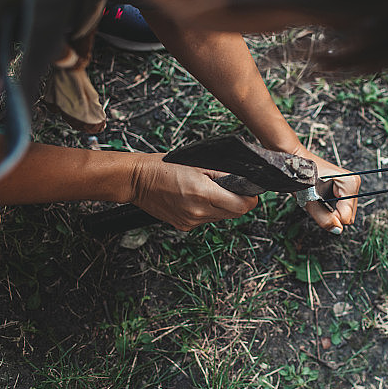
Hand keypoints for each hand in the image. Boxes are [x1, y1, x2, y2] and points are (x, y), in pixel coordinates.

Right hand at [129, 153, 257, 230]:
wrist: (137, 180)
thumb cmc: (163, 167)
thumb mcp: (197, 162)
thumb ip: (222, 173)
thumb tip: (243, 179)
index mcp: (204, 194)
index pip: (243, 206)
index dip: (250, 198)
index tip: (250, 190)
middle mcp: (199, 212)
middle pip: (235, 214)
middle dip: (238, 201)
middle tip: (231, 187)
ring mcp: (191, 221)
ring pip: (221, 218)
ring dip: (222, 206)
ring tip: (209, 191)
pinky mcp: (184, 226)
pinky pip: (206, 220)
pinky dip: (208, 210)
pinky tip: (196, 199)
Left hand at [289, 145, 359, 233]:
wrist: (296, 163)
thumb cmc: (301, 177)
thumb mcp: (311, 200)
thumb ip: (324, 218)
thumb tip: (337, 230)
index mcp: (350, 183)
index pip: (347, 216)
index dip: (331, 217)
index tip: (318, 206)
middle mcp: (354, 183)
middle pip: (348, 215)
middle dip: (332, 214)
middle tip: (317, 201)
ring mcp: (350, 184)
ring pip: (345, 212)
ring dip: (331, 210)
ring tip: (318, 197)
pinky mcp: (345, 187)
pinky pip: (342, 207)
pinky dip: (331, 206)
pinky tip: (321, 196)